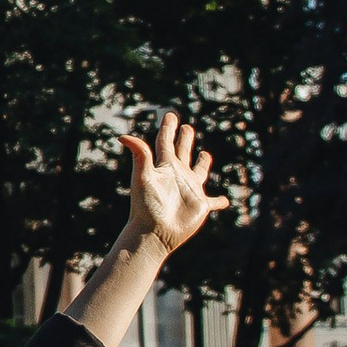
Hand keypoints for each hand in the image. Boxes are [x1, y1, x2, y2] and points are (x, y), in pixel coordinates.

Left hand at [121, 108, 228, 259]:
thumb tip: (123, 136)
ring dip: (203, 163)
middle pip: (182, 152)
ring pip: (199, 172)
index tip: (170, 114)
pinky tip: (224, 201)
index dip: (168, 128)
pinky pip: (213, 202)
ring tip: (205, 154)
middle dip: (185, 139)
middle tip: (187, 127)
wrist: (155, 233)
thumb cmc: (147, 206)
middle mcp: (177, 176)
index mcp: (164, 167)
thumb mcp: (143, 177)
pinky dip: (219, 201)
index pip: (165, 142)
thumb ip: (139, 155)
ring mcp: (189, 191)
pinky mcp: (200, 206)